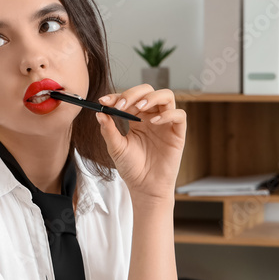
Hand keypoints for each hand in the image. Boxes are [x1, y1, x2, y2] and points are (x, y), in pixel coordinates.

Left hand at [94, 84, 184, 203]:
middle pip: (148, 91)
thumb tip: (99, 113)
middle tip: (122, 104)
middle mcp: (152, 117)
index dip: (117, 96)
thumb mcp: (116, 148)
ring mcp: (166, 124)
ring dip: (152, 97)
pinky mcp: (177, 133)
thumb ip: (109, 130)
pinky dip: (168, 114)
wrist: (145, 188)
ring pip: (166, 96)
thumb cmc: (132, 168)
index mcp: (137, 118)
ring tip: (140, 107)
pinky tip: (154, 122)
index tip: (104, 101)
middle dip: (134, 93)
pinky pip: (179, 115)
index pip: (129, 98)